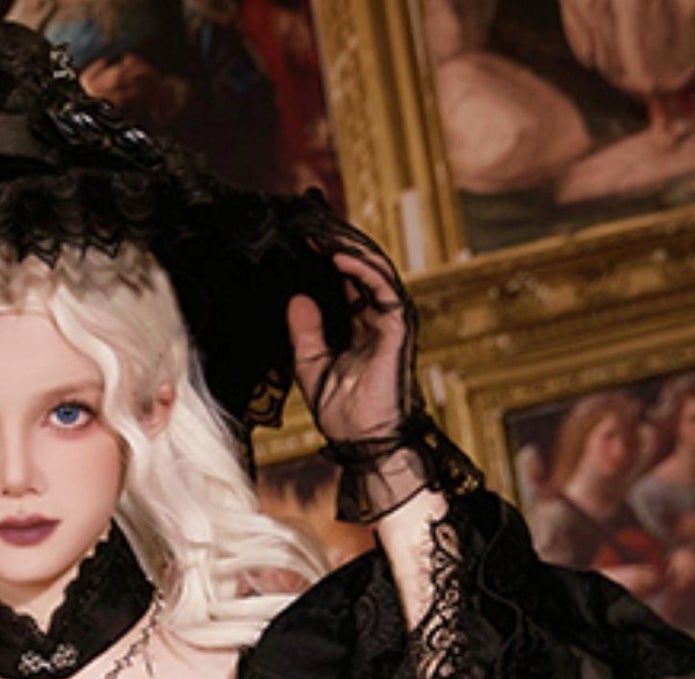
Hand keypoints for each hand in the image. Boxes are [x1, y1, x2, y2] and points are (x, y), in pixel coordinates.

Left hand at [287, 234, 412, 450]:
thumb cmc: (342, 414)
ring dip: (345, 247)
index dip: (324, 257)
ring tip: (318, 232)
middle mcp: (377, 316)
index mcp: (359, 324)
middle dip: (335, 242)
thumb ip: (305, 333)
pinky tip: (335, 256)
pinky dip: (360, 268)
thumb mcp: (311, 367)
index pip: (344, 279)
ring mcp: (391, 319)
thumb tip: (296, 298)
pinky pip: (382, 285)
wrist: (363, 442)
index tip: (299, 238)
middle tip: (308, 221)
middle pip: (359, 267)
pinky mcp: (398, 324)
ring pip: (372, 268)